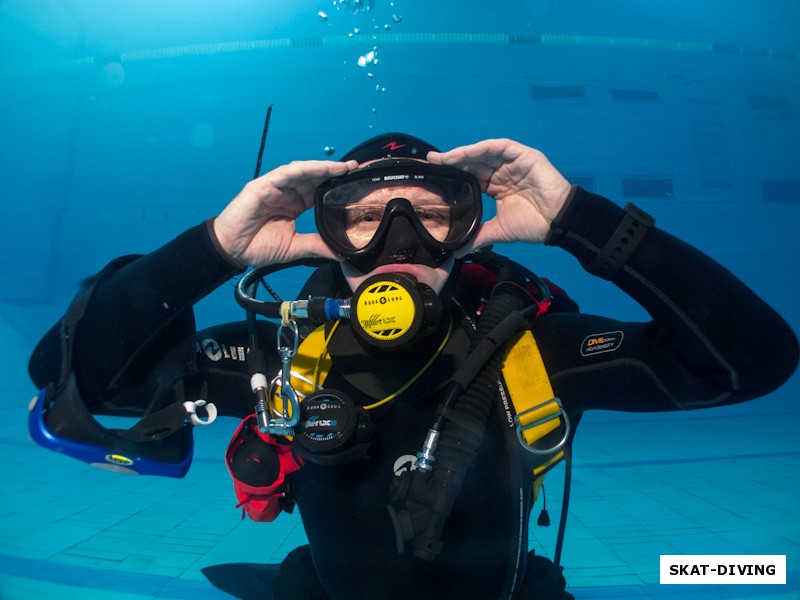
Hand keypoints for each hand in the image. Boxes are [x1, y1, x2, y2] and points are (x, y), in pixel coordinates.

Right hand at [214, 159, 357, 266]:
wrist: (232, 250)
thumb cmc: (257, 246)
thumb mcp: (294, 248)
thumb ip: (316, 246)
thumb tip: (340, 253)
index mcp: (295, 204)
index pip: (319, 190)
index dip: (336, 184)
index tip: (357, 182)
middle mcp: (287, 192)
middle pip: (314, 177)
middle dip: (335, 171)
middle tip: (355, 168)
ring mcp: (274, 187)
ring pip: (302, 172)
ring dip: (322, 168)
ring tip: (341, 167)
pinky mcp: (262, 186)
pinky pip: (285, 174)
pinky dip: (302, 170)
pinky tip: (318, 169)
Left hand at [427, 139, 571, 254]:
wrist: (558, 223)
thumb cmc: (533, 225)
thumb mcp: (499, 231)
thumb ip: (478, 236)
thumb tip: (456, 252)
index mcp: (496, 186)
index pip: (471, 176)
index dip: (453, 174)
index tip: (433, 175)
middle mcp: (503, 172)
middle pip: (474, 162)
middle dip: (453, 161)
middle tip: (432, 161)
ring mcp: (513, 162)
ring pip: (484, 153)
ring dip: (464, 153)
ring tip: (446, 157)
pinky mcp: (524, 156)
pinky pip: (501, 147)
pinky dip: (483, 148)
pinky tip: (468, 152)